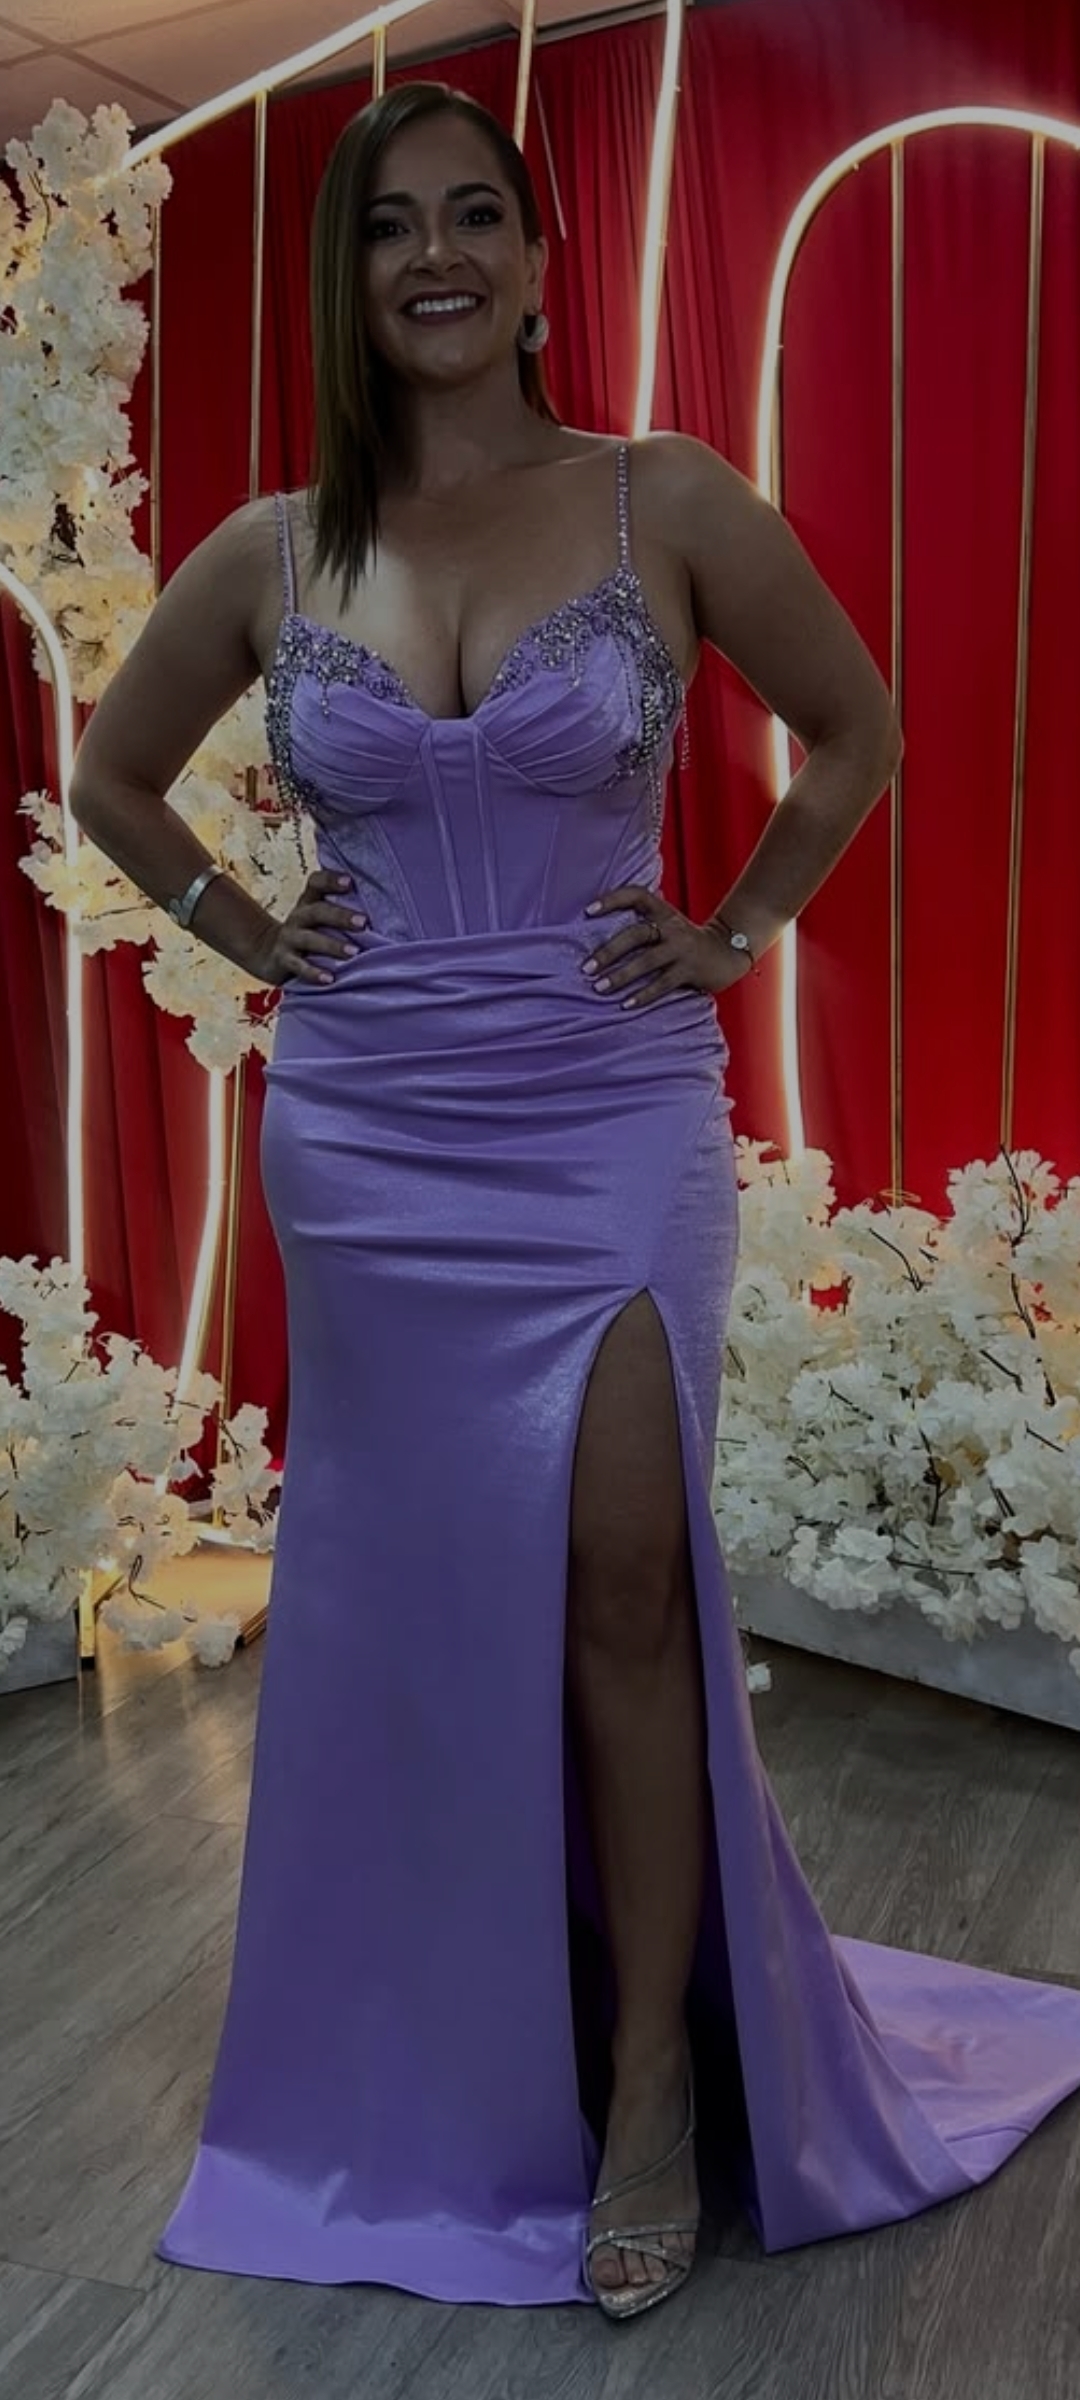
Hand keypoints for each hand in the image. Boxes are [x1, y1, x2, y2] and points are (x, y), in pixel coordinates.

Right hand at [247, 870, 367, 988]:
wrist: (269, 953)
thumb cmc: (310, 934)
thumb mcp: (319, 917)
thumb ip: (341, 910)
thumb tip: (386, 908)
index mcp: (309, 902)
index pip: (316, 883)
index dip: (330, 880)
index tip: (349, 881)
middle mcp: (298, 917)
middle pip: (317, 911)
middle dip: (340, 916)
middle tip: (363, 923)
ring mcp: (289, 938)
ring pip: (309, 939)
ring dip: (332, 945)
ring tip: (354, 952)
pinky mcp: (283, 960)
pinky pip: (298, 966)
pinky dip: (313, 972)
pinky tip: (329, 978)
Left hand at [581, 886, 751, 1009]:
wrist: (727, 952)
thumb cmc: (686, 940)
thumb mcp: (668, 923)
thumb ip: (643, 921)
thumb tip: (599, 930)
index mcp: (663, 911)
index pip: (636, 895)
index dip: (612, 900)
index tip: (588, 911)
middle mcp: (672, 927)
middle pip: (636, 935)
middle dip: (609, 951)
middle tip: (586, 968)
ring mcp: (682, 949)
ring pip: (647, 962)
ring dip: (621, 976)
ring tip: (599, 988)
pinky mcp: (690, 970)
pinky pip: (663, 984)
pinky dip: (643, 995)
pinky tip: (626, 1004)